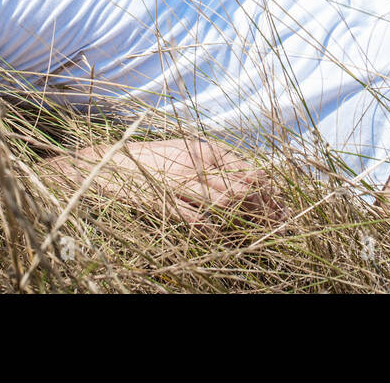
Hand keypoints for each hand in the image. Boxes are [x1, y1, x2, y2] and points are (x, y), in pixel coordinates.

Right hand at [42, 138, 287, 230]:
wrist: (107, 164)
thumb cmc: (147, 157)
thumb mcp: (182, 149)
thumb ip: (211, 161)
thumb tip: (245, 176)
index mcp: (203, 149)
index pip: (244, 167)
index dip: (267, 187)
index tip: (281, 201)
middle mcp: (196, 165)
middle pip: (240, 188)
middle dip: (265, 206)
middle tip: (281, 220)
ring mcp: (181, 186)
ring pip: (225, 204)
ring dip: (247, 219)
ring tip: (263, 231)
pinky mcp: (167, 204)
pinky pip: (200, 222)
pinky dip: (218, 232)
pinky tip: (230, 240)